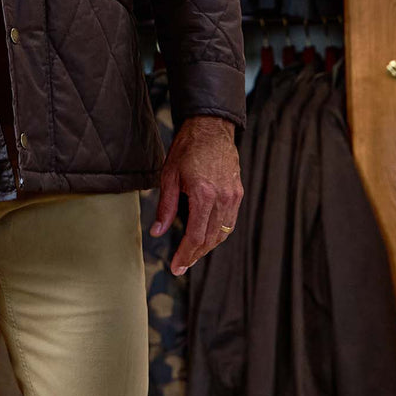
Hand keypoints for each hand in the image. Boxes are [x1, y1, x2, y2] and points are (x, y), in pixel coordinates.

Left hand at [149, 115, 241, 275]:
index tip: (176, 267)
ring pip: (223, 233)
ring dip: (207, 246)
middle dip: (195, 255)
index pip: (195, 235)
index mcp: (203, 194)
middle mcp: (222, 198)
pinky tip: (206, 237)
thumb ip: (165, 207)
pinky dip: (218, 233)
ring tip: (192, 254)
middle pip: (210, 238)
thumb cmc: (187, 148)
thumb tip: (157, 232)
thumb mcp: (169, 175)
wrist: (211, 128)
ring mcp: (233, 196)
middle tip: (181, 266)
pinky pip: (230, 221)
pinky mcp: (238, 192)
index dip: (185, 254)